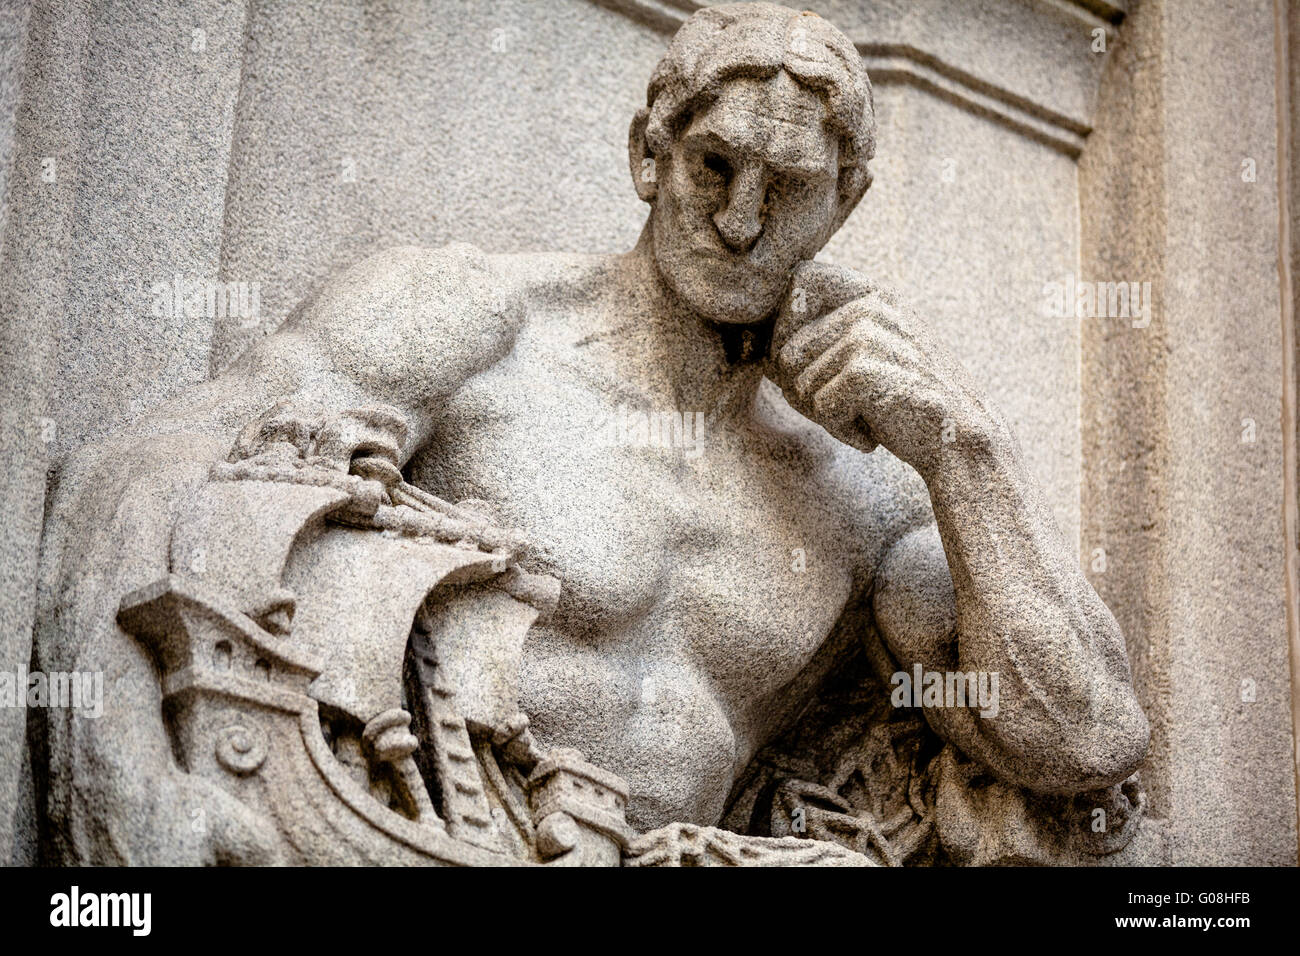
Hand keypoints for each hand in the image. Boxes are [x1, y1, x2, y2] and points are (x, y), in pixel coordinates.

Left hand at [771, 261, 1001, 478]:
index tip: (811, 361)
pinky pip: (819, 406)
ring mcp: (869, 334)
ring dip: (826, 413)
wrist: (960, 442)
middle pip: (786, 349)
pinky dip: (841, 429)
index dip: (787, 326)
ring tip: (871, 412)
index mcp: (872, 293)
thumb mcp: (867, 354)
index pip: (800, 279)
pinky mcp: (865, 369)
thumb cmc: (903, 403)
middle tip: (850, 402)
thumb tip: (764, 350)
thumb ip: (827, 336)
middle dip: (804, 389)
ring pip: (798, 383)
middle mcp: (872, 305)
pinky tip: (875, 429)